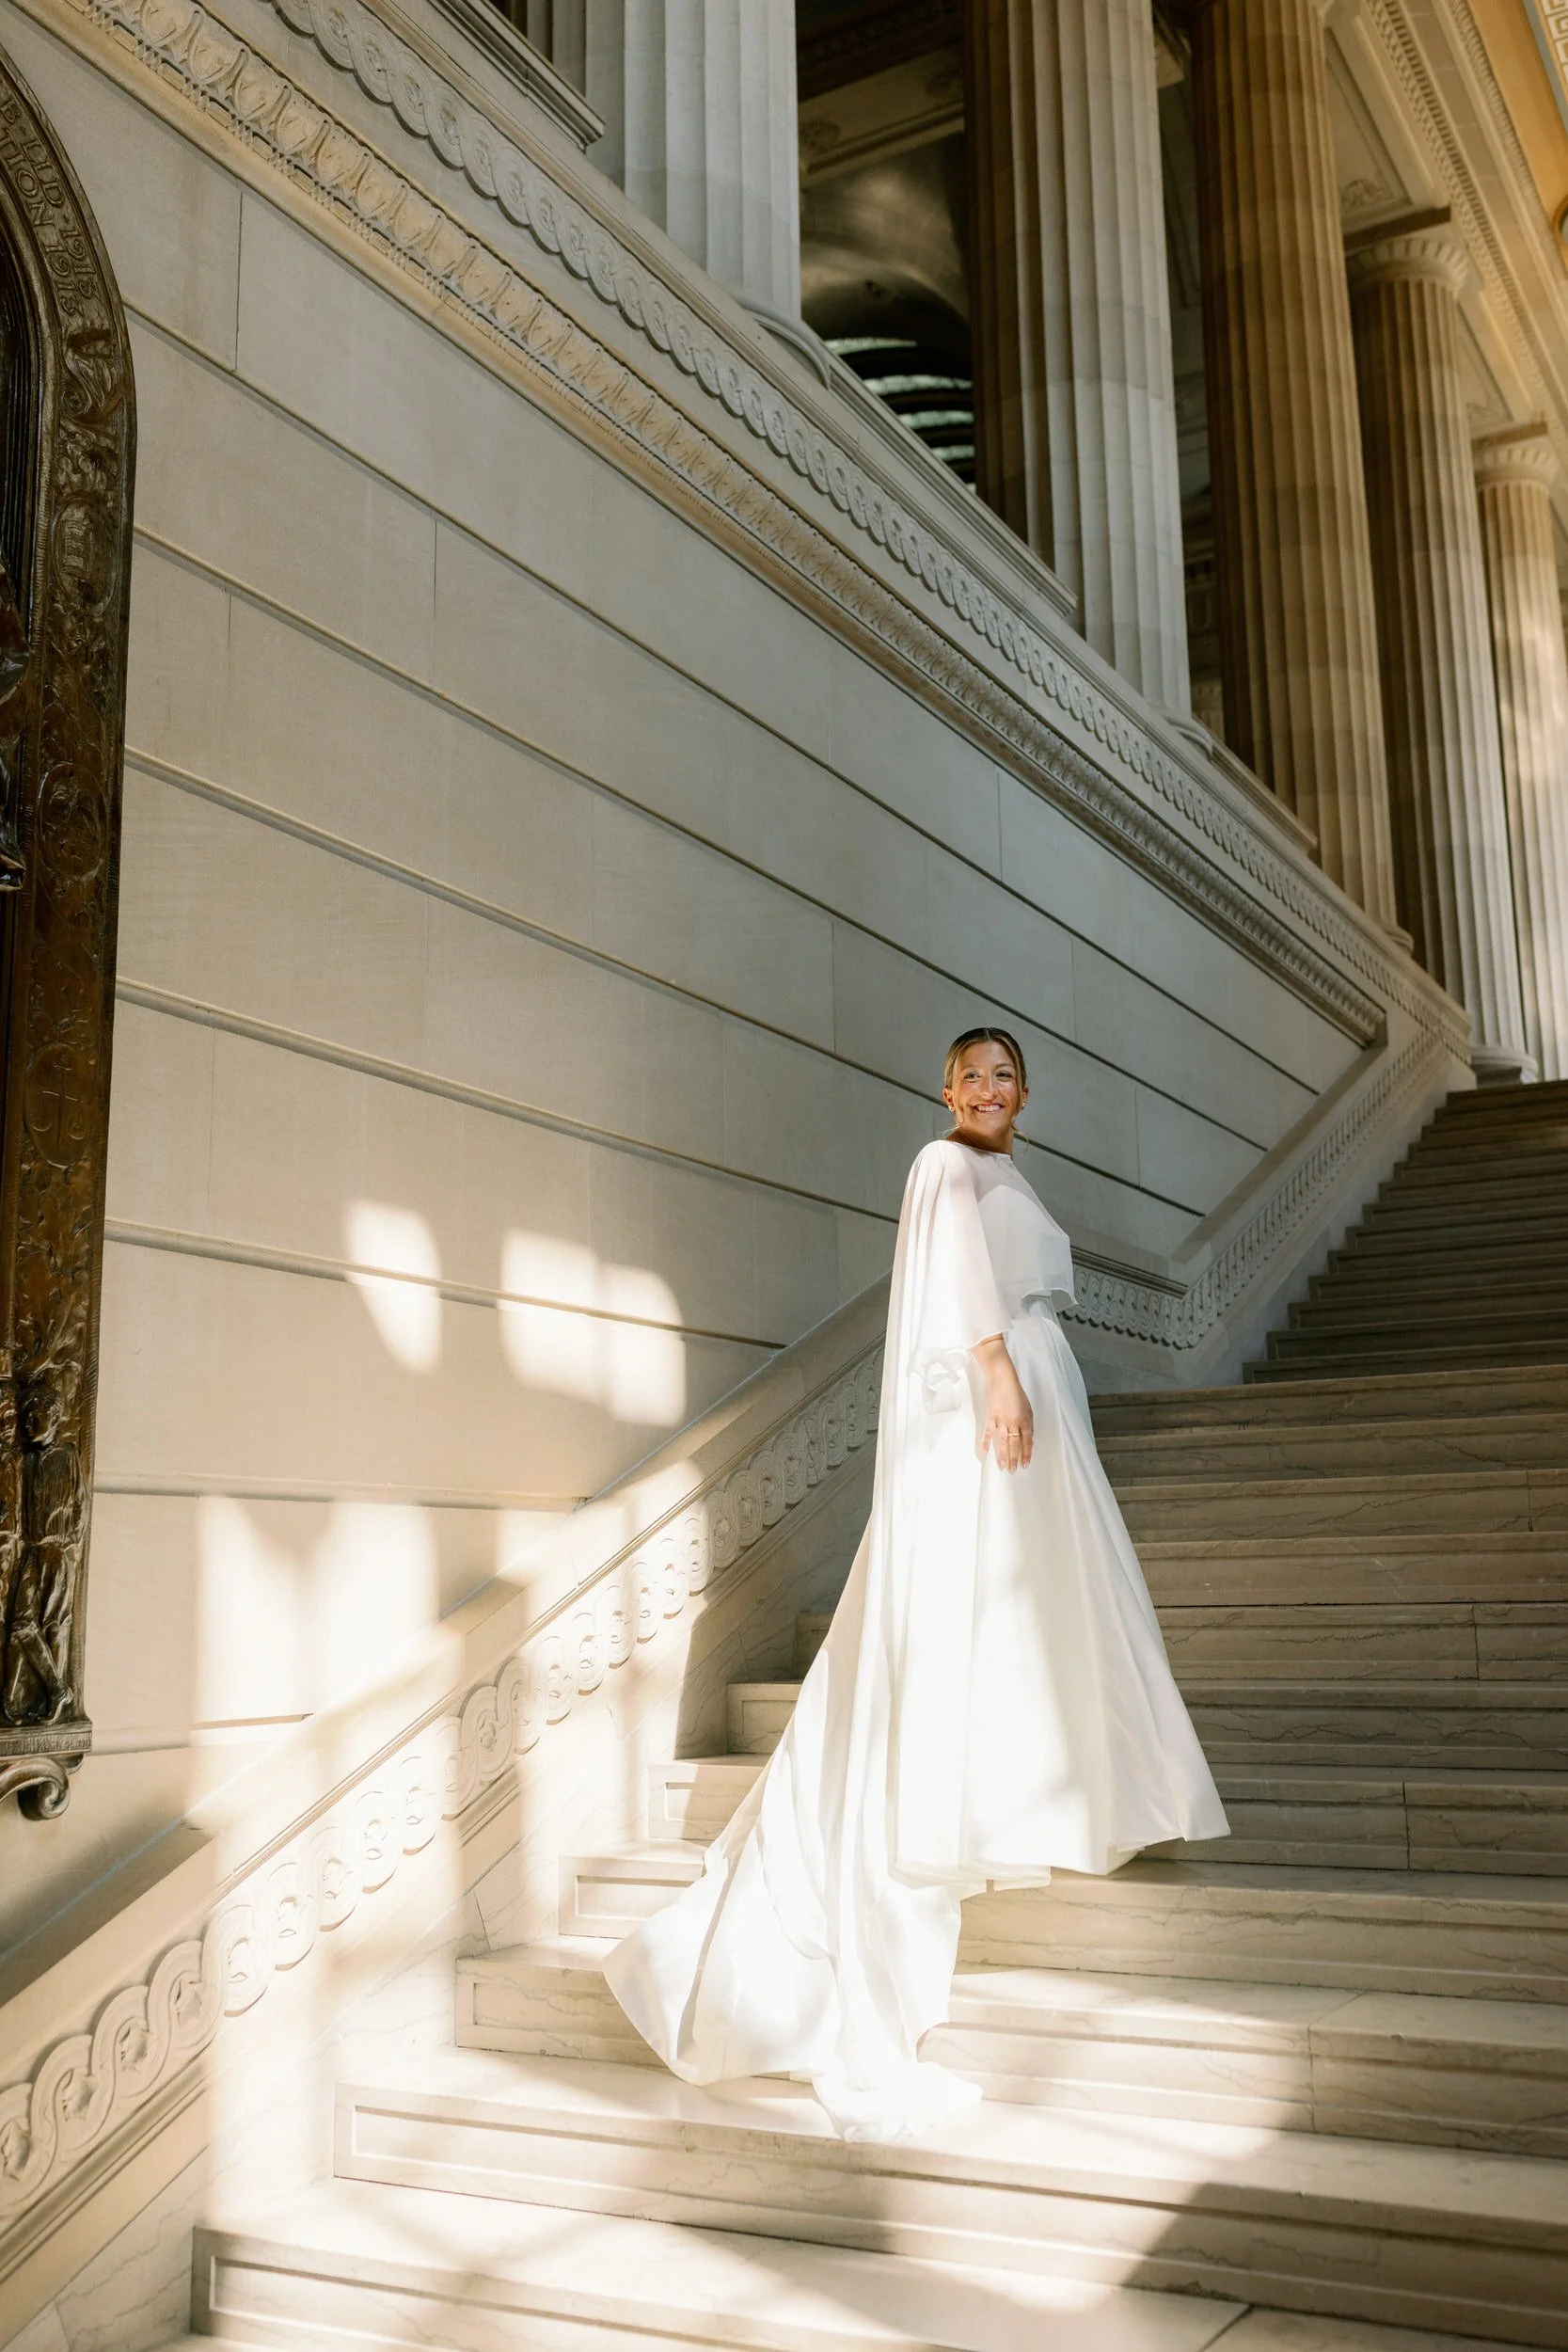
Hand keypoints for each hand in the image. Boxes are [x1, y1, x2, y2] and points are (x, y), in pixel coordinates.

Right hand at [971, 1336, 1032, 1472]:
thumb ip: (1028, 1424)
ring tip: (1001, 1467)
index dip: (1026, 1454)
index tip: (1025, 1465)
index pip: (1027, 1441)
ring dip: (1001, 1456)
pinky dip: (986, 1443)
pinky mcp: (991, 1418)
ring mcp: (1001, 1421)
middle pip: (1014, 1445)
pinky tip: (985, 1453)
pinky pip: (988, 1433)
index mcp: (1024, 1420)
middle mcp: (1013, 1423)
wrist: (1003, 1381)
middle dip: (1013, 1459)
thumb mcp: (1028, 1409)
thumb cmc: (1018, 1394)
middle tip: (1012, 1471)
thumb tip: (1029, 1439)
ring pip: (1001, 1442)